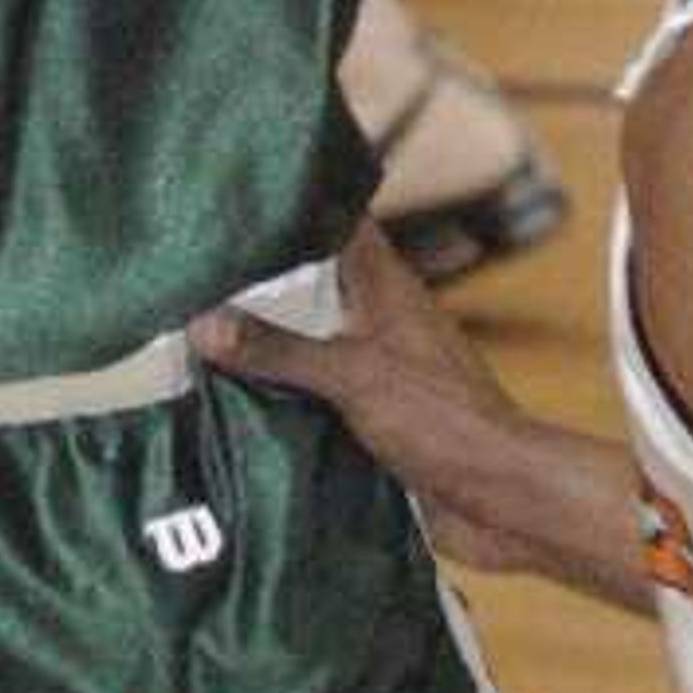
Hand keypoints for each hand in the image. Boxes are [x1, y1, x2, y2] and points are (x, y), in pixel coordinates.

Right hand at [198, 221, 507, 492]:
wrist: (501, 499)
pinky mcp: (371, 424)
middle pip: (314, 287)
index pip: (343, 224)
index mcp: (387, 291)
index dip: (300, 201)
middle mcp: (381, 324)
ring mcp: (377, 375)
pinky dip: (278, 401)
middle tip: (191, 270)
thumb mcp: (352, 376)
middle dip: (260, 282)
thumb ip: (278, 350)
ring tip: (191, 332)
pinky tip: (228, 405)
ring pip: (310, 346)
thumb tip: (203, 323)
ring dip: (265, 347)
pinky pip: (313, 401)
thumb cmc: (445, 421)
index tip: (242, 192)